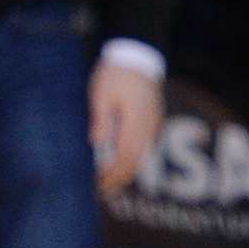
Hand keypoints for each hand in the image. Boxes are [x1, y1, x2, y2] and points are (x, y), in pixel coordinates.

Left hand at [89, 58, 163, 194]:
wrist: (138, 53)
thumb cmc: (116, 72)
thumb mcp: (101, 92)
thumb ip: (100, 118)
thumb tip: (96, 143)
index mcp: (135, 121)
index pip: (124, 158)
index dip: (111, 176)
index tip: (96, 187)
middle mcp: (148, 127)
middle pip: (135, 163)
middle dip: (118, 181)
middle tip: (100, 194)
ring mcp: (153, 124)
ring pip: (140, 157)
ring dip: (124, 172)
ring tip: (107, 184)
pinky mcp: (152, 121)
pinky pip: (143, 147)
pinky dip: (130, 160)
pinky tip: (118, 164)